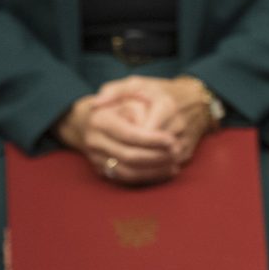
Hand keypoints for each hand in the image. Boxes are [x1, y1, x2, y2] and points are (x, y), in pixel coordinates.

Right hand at [54, 89, 178, 184]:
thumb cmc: (119, 103)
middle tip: (176, 152)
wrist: (92, 121)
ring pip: (128, 171)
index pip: (128, 134)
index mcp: (100, 121)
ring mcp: (96, 158)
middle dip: (156, 156)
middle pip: (128, 155)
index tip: (171, 140)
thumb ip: (131, 95)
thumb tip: (137, 117)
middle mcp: (94, 141)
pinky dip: (148, 177)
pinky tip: (166, 171)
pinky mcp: (102, 170)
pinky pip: (126, 179)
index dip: (151, 139)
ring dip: (154, 170)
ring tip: (174, 163)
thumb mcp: (126, 90)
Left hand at [93, 76, 216, 166]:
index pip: (142, 131)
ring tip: (121, 163)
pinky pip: (167, 167)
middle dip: (130, 155)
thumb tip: (96, 105)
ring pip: (160, 161)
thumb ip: (114, 91)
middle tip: (113, 155)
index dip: (125, 140)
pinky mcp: (187, 152)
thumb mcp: (137, 83)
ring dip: (139, 166)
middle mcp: (178, 124)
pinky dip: (152, 171)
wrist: (195, 101)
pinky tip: (135, 168)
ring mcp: (185, 140)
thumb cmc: (160, 92)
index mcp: (166, 105)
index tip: (112, 139)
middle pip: (151, 149)